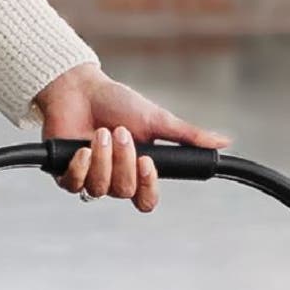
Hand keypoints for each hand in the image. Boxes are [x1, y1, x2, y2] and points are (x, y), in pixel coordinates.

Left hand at [33, 63, 231, 213]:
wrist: (81, 89)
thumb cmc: (117, 102)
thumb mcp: (156, 119)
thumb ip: (187, 135)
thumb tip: (224, 142)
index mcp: (137, 170)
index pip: (146, 200)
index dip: (147, 187)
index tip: (146, 161)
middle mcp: (114, 178)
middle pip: (124, 191)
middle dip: (122, 161)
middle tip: (119, 132)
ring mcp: (89, 178)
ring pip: (99, 188)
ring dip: (102, 158)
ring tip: (100, 133)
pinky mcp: (65, 174)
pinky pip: (73, 184)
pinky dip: (79, 166)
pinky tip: (81, 148)